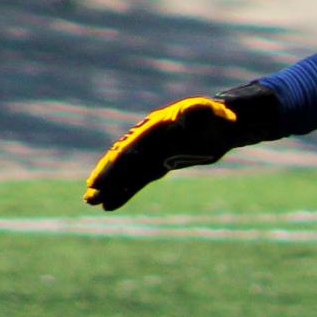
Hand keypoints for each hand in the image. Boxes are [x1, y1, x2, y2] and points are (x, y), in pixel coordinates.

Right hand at [81, 83, 281, 211]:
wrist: (226, 123)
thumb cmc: (219, 116)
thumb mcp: (212, 112)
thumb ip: (198, 114)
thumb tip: (183, 121)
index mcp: (155, 128)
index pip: (131, 148)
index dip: (116, 164)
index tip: (102, 177)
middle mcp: (150, 141)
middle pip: (123, 162)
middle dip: (106, 178)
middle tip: (89, 194)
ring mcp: (154, 153)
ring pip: (127, 173)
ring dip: (110, 187)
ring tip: (92, 202)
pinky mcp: (161, 164)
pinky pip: (139, 179)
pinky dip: (125, 191)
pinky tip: (110, 204)